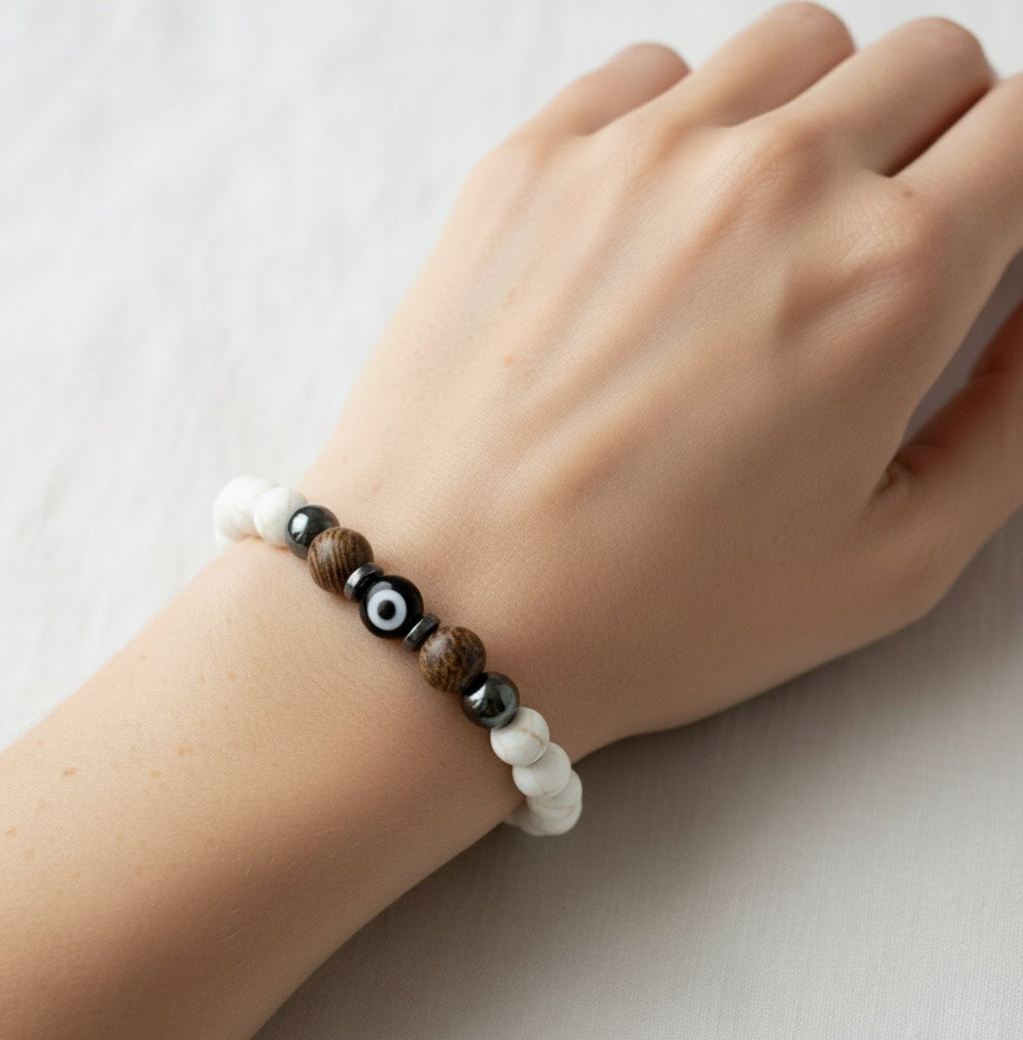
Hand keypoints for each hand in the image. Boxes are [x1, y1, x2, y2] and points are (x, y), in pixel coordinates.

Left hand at [298, 4, 1022, 763]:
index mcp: (885, 276)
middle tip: (891, 242)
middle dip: (943, 140)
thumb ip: (1010, 423)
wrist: (443, 611)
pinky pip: (651, 76)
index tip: (996, 230)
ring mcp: (636, 155)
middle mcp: (769, 179)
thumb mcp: (887, 564)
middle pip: (927, 64)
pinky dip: (687, 123)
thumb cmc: (652, 613)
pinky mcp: (529, 164)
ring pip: (794, 49)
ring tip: (772, 232)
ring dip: (818, 116)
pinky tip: (660, 225)